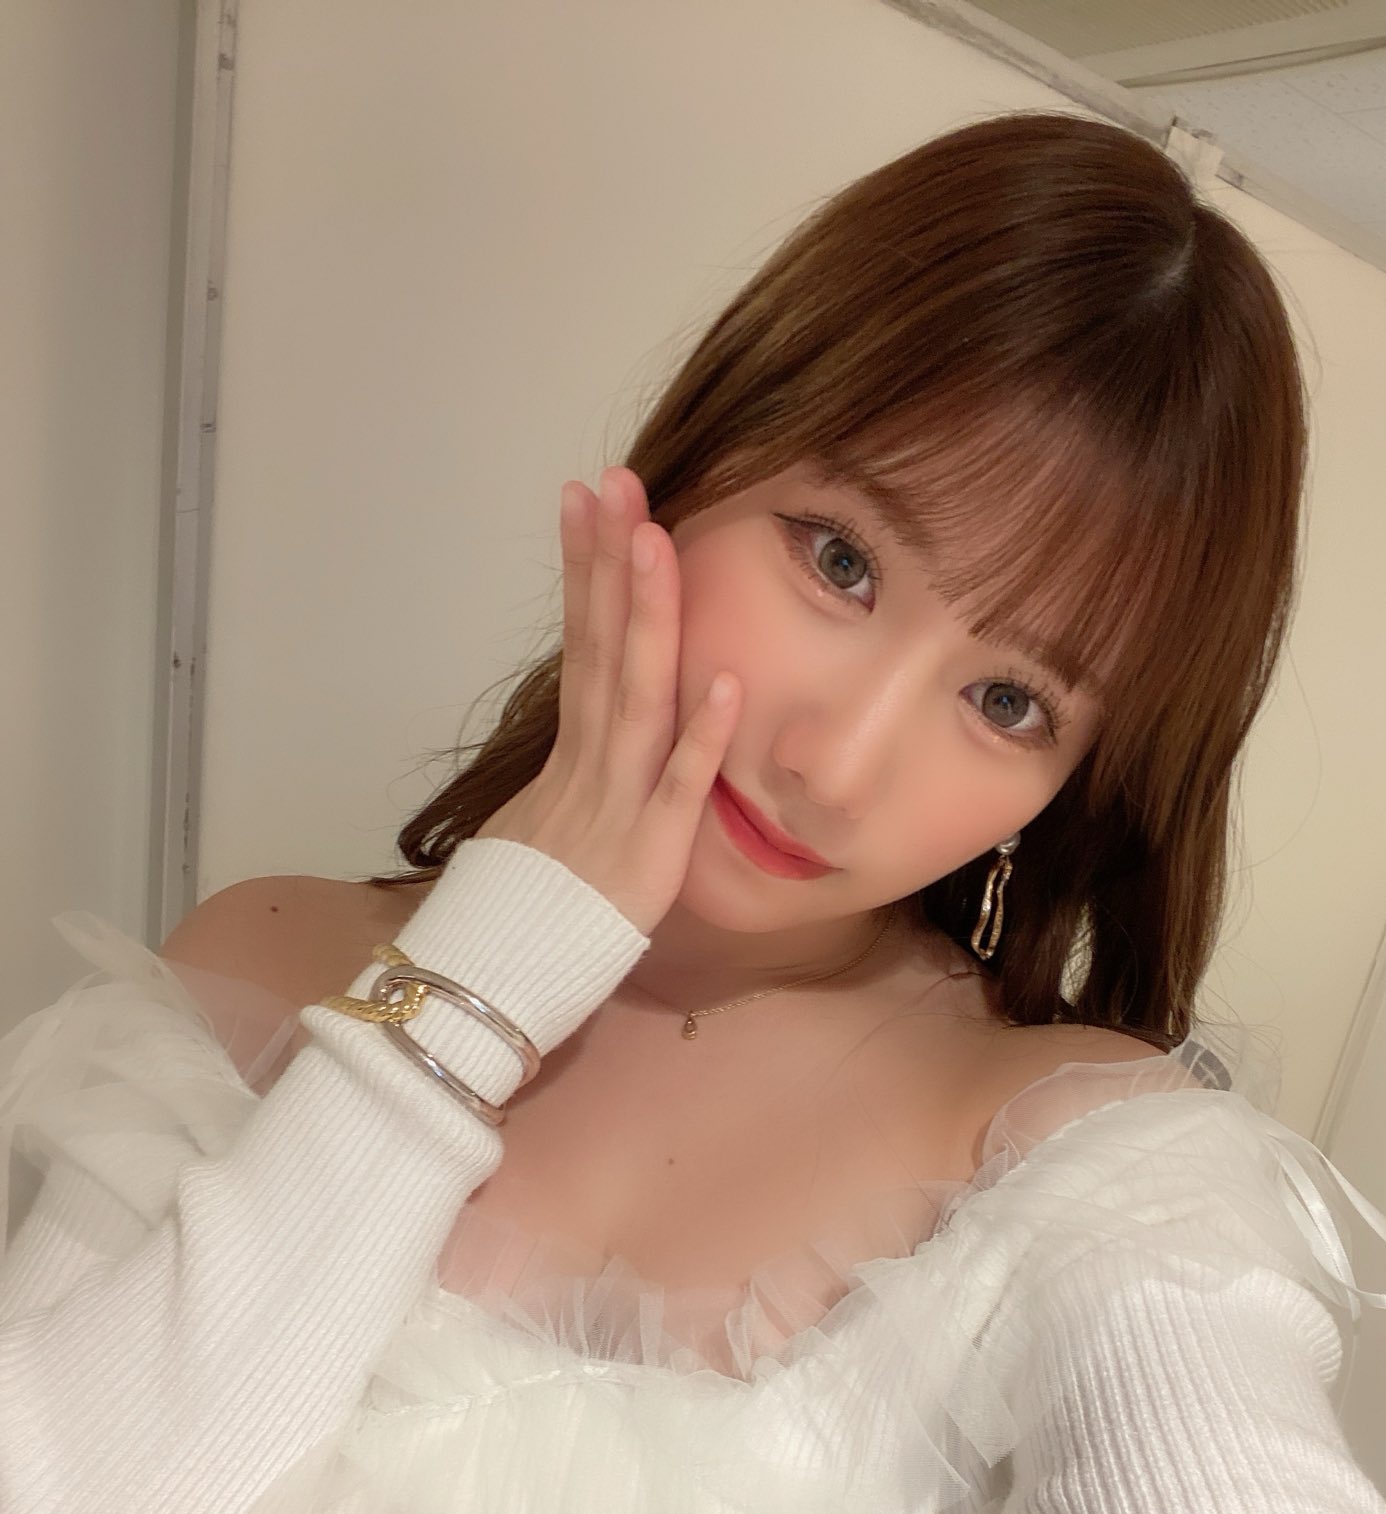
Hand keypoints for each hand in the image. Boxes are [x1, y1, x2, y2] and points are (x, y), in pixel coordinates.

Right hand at [473, 466, 739, 935]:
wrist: (487, 990)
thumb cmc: (519, 920)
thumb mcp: (537, 832)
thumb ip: (566, 781)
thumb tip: (577, 744)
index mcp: (569, 759)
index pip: (579, 646)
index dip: (585, 569)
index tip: (586, 496)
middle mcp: (589, 767)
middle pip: (600, 649)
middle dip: (607, 561)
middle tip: (613, 479)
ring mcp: (617, 807)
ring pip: (634, 699)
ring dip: (648, 617)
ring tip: (655, 539)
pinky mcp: (648, 858)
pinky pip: (678, 793)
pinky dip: (701, 740)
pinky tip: (726, 682)